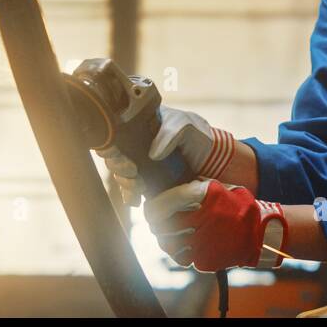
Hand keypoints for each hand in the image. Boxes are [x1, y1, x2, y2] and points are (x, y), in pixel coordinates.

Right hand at [97, 105, 235, 205]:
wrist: (215, 156)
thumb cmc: (198, 134)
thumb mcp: (185, 125)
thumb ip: (169, 134)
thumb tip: (152, 154)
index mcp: (141, 126)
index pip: (115, 135)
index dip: (111, 147)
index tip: (120, 157)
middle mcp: (137, 145)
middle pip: (115, 158)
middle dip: (120, 168)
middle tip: (133, 175)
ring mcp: (142, 164)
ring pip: (122, 175)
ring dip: (126, 183)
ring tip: (138, 187)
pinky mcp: (149, 181)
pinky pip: (133, 189)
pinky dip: (130, 195)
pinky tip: (134, 200)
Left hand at [143, 179, 286, 271]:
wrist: (260, 232)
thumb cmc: (236, 206)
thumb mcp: (217, 187)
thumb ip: (193, 187)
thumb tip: (165, 187)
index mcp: (202, 196)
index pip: (162, 204)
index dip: (152, 206)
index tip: (150, 207)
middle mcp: (201, 219)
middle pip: (160, 226)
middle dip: (156, 224)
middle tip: (158, 222)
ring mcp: (202, 242)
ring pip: (167, 244)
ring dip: (166, 239)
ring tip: (172, 234)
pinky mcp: (205, 259)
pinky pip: (181, 258)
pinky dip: (181, 252)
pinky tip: (187, 245)